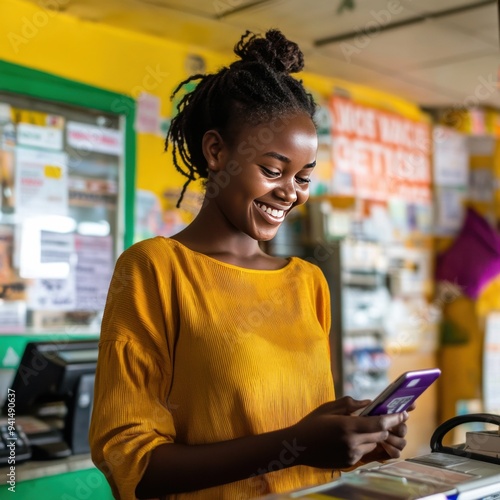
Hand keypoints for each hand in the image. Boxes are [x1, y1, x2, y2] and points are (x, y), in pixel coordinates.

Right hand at [291, 397, 407, 468]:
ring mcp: (351, 455)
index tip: (404, 413)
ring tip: (360, 427)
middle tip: (385, 417)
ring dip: (373, 436)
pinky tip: (350, 438)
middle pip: (381, 435)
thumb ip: (350, 404)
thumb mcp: (328, 408)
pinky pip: (365, 452)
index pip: (379, 424)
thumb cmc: (311, 423)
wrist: (297, 447)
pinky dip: (364, 444)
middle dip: (385, 426)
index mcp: (347, 426)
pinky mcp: (349, 463)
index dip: (394, 419)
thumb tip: (369, 403)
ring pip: (374, 444)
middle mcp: (352, 443)